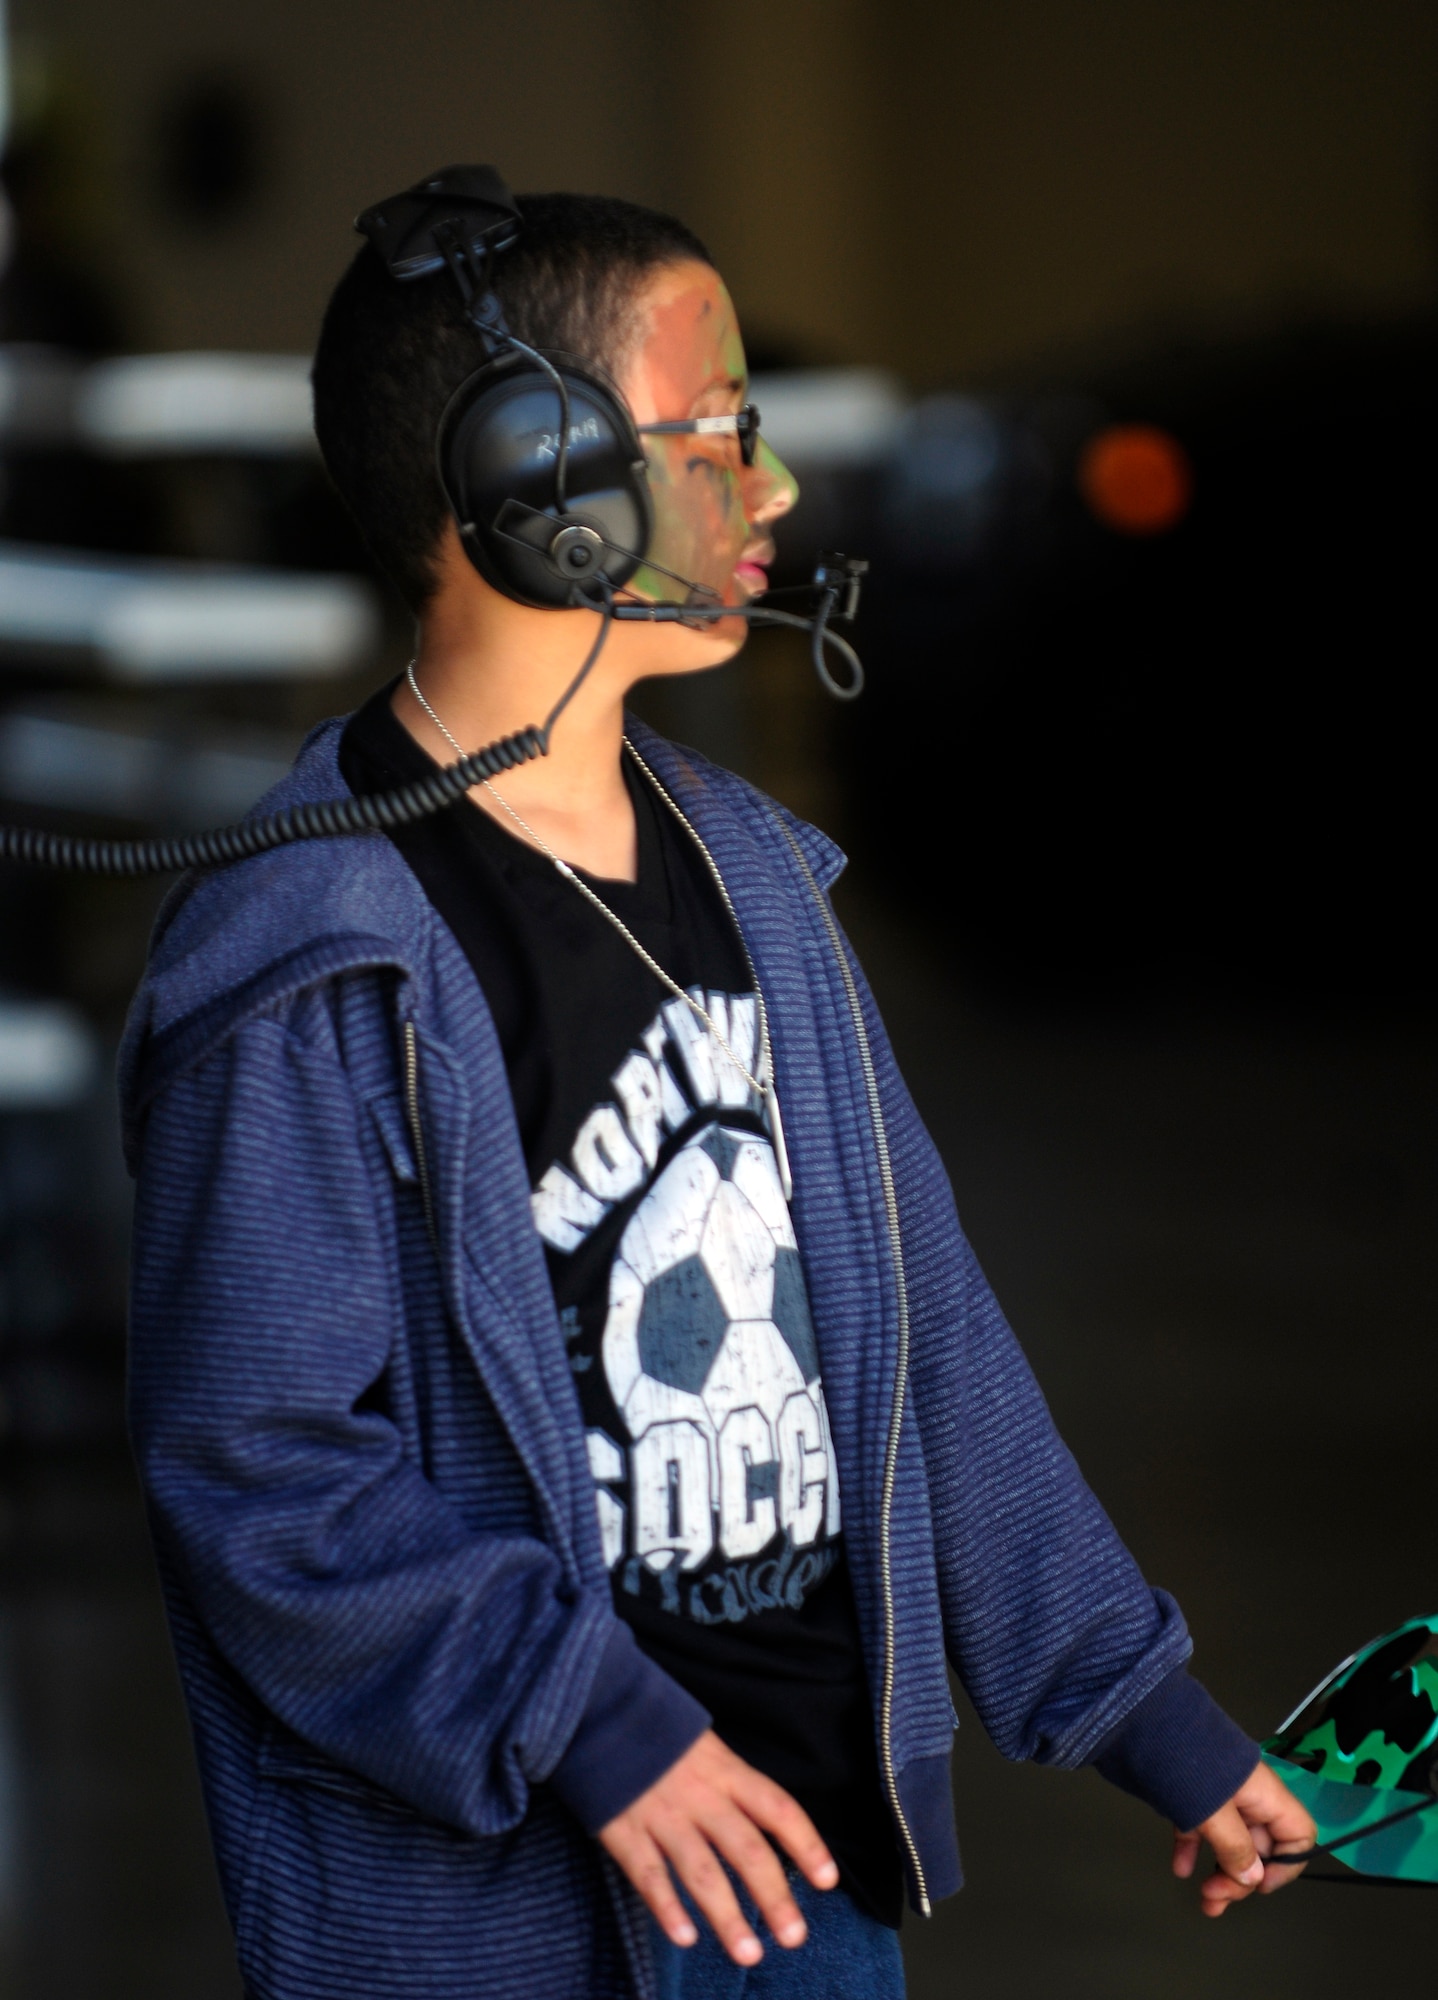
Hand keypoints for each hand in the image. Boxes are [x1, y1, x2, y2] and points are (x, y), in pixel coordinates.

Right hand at [598, 1729, 838, 1965]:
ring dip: (727, 1916)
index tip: (829, 1880)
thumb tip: (765, 1829)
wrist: (597, 1705)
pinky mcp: (623, 1829)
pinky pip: (649, 1874)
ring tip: (749, 1955)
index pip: (778, 1808)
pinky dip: (667, 1907)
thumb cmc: (660, 1733)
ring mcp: (662, 1813)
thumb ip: (731, 1786)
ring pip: (701, 1871)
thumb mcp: (706, 1747)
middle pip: (746, 1848)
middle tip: (794, 1938)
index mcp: (726, 1771)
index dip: (806, 1843)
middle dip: (773, 1896)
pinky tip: (686, 1937)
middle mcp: (700, 1794)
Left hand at [1173, 1758, 1316, 1915]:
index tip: (1259, 1885)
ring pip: (1229, 1842)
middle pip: (1259, 1846)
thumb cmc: (1187, 1761)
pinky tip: (1180, 1868)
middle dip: (1240, 1878)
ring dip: (1219, 1873)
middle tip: (1214, 1898)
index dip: (1286, 1866)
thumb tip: (1252, 1878)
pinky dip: (1192, 1850)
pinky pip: (1200, 1828)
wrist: (1142, 1720)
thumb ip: (1235, 1847)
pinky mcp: (1191, 1793)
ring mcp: (1219, 1795)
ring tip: (1205, 1901)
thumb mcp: (1214, 1811)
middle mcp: (1247, 1795)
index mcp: (1265, 1794)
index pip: (1297, 1834)